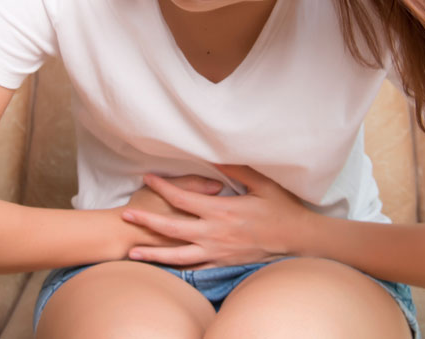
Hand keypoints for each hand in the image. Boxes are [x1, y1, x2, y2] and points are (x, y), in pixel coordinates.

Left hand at [121, 165, 311, 266]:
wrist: (297, 240)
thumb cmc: (281, 209)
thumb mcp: (261, 183)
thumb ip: (236, 169)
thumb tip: (213, 155)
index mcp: (221, 210)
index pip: (183, 199)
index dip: (163, 188)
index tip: (148, 178)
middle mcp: (214, 234)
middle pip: (172, 228)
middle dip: (147, 222)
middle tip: (126, 216)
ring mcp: (217, 252)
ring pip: (178, 255)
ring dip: (153, 253)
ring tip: (133, 253)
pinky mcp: (222, 264)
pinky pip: (195, 268)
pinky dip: (176, 268)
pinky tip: (163, 267)